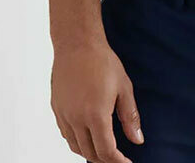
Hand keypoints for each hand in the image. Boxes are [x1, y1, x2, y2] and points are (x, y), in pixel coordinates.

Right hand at [50, 40, 144, 162]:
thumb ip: (130, 116)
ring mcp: (64, 115)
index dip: (117, 162)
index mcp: (96, 115)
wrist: (77, 44)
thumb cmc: (103, 62)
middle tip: (118, 157)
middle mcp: (77, 119)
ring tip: (103, 149)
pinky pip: (66, 135)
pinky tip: (87, 135)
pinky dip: (77, 141)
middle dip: (105, 159)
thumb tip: (138, 140)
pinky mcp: (56, 110)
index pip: (106, 152)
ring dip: (90, 152)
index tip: (127, 162)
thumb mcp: (124, 87)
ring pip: (75, 147)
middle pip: (90, 153)